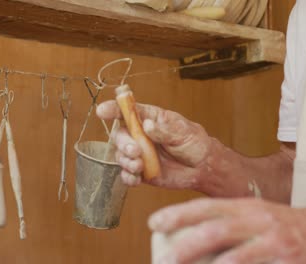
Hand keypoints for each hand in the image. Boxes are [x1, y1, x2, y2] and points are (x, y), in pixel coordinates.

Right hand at [96, 101, 249, 196]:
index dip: (113, 109)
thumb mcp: (183, 131)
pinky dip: (128, 177)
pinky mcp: (141, 172)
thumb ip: (164, 129)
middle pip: (119, 136)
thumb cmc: (194, 142)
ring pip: (120, 156)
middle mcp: (140, 135)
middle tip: (136, 151)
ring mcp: (139, 154)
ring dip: (126, 161)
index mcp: (149, 118)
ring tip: (140, 166)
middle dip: (123, 144)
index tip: (102, 111)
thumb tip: (147, 125)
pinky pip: (127, 175)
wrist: (203, 167)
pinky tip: (136, 178)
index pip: (127, 110)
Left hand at [149, 198, 305, 263]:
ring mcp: (271, 236)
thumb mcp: (255, 216)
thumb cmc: (282, 227)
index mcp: (244, 205)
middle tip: (162, 258)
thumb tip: (191, 235)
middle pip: (212, 228)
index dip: (177, 213)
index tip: (154, 222)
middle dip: (183, 243)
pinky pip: (251, 263)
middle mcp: (255, 217)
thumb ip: (228, 222)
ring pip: (229, 250)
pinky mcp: (285, 255)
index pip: (205, 206)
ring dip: (202, 262)